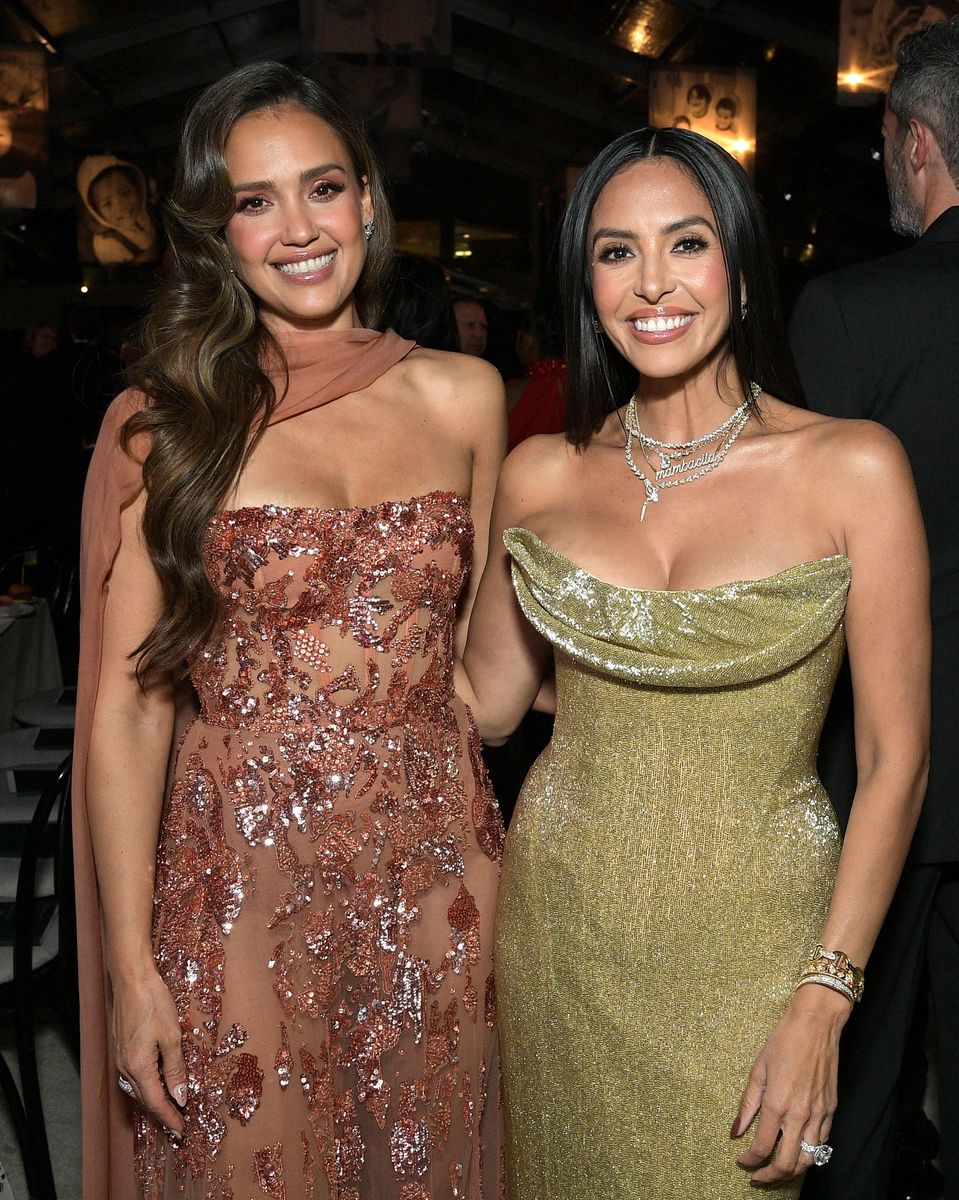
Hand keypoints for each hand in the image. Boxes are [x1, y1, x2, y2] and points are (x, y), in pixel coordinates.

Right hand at [112, 967, 187, 1136]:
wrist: (132, 980)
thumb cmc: (153, 1004)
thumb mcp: (172, 1037)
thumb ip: (175, 1069)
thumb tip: (180, 1096)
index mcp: (138, 1067)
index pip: (155, 1102)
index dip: (169, 1117)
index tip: (181, 1130)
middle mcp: (125, 1067)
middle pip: (144, 1098)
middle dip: (161, 1112)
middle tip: (178, 1123)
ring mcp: (120, 1058)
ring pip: (137, 1088)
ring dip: (153, 1099)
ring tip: (170, 1107)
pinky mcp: (121, 1049)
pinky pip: (134, 1076)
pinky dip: (147, 1085)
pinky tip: (157, 1082)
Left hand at [731, 985, 847, 1184]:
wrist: (816, 1024)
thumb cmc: (784, 1040)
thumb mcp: (758, 1069)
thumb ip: (748, 1104)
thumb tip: (736, 1131)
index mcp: (778, 1104)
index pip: (761, 1148)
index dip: (749, 1161)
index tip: (741, 1162)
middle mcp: (800, 1115)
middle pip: (787, 1164)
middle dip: (770, 1176)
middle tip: (757, 1177)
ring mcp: (819, 1115)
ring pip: (808, 1160)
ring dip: (791, 1172)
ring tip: (776, 1171)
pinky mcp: (832, 1111)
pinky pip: (822, 1143)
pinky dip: (809, 1154)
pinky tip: (797, 1151)